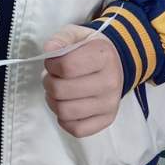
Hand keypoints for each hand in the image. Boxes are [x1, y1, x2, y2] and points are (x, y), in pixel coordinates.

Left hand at [41, 23, 122, 137]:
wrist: (115, 63)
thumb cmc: (91, 49)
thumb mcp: (76, 34)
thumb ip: (61, 38)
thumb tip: (49, 50)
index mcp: (104, 56)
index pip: (66, 66)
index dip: (51, 65)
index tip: (52, 63)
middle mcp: (110, 82)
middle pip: (61, 90)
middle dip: (48, 83)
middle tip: (52, 77)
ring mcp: (110, 104)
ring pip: (65, 112)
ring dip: (53, 101)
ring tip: (57, 91)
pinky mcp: (107, 120)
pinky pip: (76, 129)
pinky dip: (64, 119)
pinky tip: (67, 105)